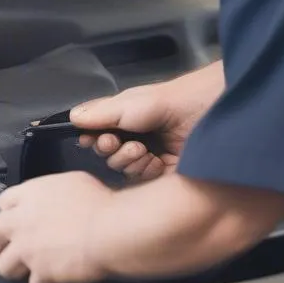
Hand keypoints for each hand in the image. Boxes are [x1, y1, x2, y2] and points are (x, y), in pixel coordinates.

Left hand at [0, 171, 113, 282]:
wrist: (111, 229)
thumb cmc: (101, 205)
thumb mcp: (73, 182)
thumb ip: (52, 193)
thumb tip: (55, 199)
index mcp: (28, 195)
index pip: (3, 203)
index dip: (9, 214)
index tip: (14, 221)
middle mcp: (20, 221)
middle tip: (9, 253)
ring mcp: (26, 248)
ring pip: (4, 266)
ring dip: (18, 270)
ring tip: (31, 271)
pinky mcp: (39, 272)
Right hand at [70, 63, 222, 181]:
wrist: (211, 114)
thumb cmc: (173, 102)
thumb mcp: (130, 103)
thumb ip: (100, 113)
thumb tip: (72, 118)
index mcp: (126, 117)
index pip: (98, 131)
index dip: (90, 137)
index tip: (88, 139)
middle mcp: (136, 136)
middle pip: (107, 154)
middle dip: (108, 149)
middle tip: (115, 142)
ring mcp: (151, 155)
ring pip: (122, 169)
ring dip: (127, 160)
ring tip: (141, 149)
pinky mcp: (165, 173)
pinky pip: (142, 180)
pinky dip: (144, 171)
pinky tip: (154, 161)